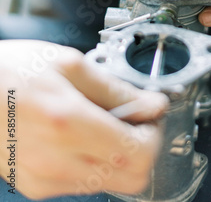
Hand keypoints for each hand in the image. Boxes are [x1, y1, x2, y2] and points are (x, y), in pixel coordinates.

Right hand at [0, 39, 167, 199]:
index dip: (156, 132)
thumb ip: (116, 88)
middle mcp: (57, 160)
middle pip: (132, 177)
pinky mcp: (36, 186)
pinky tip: (82, 135)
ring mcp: (45, 179)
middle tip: (137, 118)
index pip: (139, 151)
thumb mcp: (69, 65)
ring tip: (105, 121)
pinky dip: (95, 161)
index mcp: (68, 122)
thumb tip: (151, 103)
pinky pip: (83, 184)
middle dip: (145, 147)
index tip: (153, 111)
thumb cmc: (11, 71)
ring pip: (110, 182)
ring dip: (120, 154)